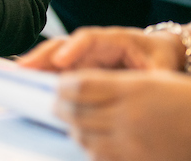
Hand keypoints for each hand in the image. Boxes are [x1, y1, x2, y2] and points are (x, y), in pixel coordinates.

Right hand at [19, 26, 185, 71]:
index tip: (61, 61)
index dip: (73, 48)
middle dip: (42, 55)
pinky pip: (58, 70)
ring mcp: (83, 56)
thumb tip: (145, 84)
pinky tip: (27, 81)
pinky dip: (41, 74)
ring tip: (18, 74)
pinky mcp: (79, 68)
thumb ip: (153, 74)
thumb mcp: (161, 65)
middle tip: (24, 67)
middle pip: (63, 45)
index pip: (89, 38)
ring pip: (55, 57)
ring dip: (36, 64)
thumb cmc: (158, 56)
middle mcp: (93, 46)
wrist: (158, 53)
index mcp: (114, 39)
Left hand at [56, 69, 190, 160]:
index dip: (63, 85)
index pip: (80, 86)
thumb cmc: (184, 100)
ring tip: (73, 122)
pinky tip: (94, 142)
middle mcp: (129, 117)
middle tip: (56, 104)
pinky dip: (91, 149)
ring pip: (84, 137)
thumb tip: (78, 86)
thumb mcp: (153, 80)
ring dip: (74, 129)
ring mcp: (133, 143)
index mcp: (133, 89)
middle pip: (77, 113)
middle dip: (61, 107)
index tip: (58, 84)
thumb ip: (116, 83)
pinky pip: (101, 157)